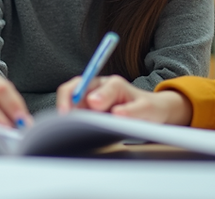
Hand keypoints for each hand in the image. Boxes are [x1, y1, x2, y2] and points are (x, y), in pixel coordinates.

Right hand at [56, 74, 192, 125]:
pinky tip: (70, 130)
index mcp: (113, 84)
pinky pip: (73, 113)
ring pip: (70, 101)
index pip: (94, 84)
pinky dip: (69, 120)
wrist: (150, 111)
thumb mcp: (147, 110)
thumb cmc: (149, 108)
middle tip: (64, 118)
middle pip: (74, 88)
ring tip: (66, 127)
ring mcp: (90, 98)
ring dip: (66, 112)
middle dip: (66, 101)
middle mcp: (98, 87)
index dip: (87, 95)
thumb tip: (116, 113)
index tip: (88, 107)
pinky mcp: (87, 110)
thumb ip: (134, 111)